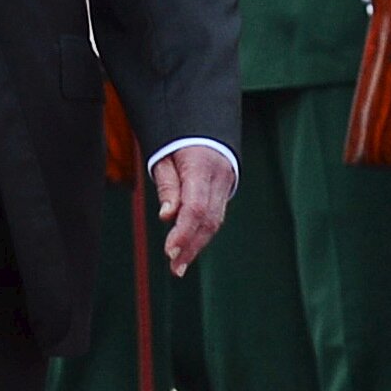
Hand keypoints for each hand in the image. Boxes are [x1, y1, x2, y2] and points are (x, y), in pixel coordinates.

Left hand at [153, 142, 235, 275]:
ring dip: (197, 245)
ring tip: (179, 266)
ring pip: (214, 221)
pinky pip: (215, 215)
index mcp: (202, 166)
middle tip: (174, 268)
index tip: (169, 251)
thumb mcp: (164, 157)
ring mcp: (226, 184)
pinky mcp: (226, 190)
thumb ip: (167, 186)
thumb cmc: (177, 139)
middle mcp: (220, 177)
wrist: (205, 122)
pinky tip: (189, 249)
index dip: (183, 232)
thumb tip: (167, 217)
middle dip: (191, 246)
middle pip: (208, 219)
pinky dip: (202, 233)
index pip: (195, 206)